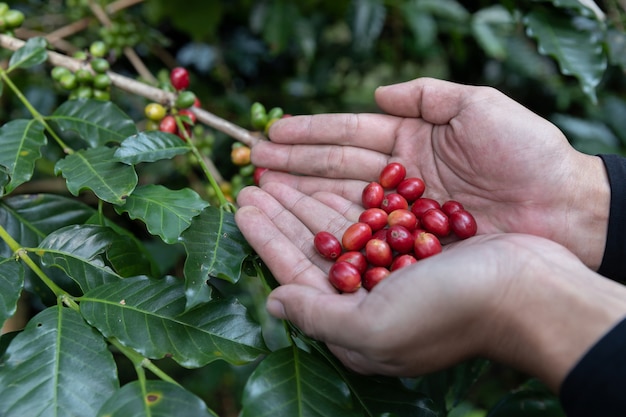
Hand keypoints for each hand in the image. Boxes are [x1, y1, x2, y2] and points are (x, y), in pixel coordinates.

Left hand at [235, 182, 625, 391]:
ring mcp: (397, 264)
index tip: (241, 205)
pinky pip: (373, 211)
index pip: (295, 272)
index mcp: (355, 320)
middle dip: (283, 210)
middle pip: (314, 244)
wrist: (531, 291)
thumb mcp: (373, 328)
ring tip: (280, 170)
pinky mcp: (420, 240)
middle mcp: (372, 293)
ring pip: (340, 223)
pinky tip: (330, 173)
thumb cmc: (450, 312)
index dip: (266, 238)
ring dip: (309, 196)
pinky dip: (350, 191)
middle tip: (253, 178)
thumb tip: (273, 304)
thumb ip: (318, 317)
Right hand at [252, 78, 608, 268]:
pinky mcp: (408, 246)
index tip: (272, 133)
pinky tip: (299, 228)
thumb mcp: (479, 107)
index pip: (349, 134)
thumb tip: (377, 95)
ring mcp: (401, 214)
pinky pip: (361, 237)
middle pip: (335, 169)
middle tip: (254, 164)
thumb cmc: (527, 153)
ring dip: (300, 197)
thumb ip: (428, 96)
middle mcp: (399, 178)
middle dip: (293, 165)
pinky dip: (329, 233)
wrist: (563, 209)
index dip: (310, 133)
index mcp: (412, 141)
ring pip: (340, 202)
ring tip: (262, 191)